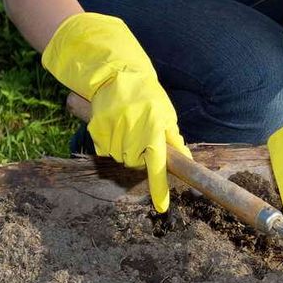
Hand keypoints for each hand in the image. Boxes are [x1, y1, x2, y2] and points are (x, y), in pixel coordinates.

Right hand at [42, 13, 190, 212]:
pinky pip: (104, 149)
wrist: (117, 75)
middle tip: (141, 137)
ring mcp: (112, 130)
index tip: (162, 207)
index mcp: (153, 129)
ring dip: (124, 150)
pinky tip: (115, 127)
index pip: (158, 165)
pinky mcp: (96, 128)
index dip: (159, 187)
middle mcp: (132, 131)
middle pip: (134, 164)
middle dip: (139, 156)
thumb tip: (186, 160)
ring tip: (128, 128)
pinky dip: (110, 143)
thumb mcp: (166, 115)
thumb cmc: (147, 97)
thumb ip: (174, 139)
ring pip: (119, 158)